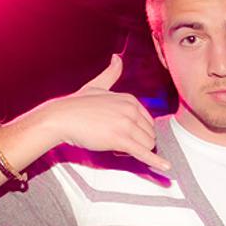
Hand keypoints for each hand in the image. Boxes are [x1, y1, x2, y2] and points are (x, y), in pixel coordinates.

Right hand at [36, 55, 169, 170]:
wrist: (60, 118)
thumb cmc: (76, 104)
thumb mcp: (97, 85)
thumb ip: (111, 73)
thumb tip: (117, 58)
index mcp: (130, 99)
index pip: (148, 122)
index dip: (137, 131)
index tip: (121, 133)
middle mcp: (131, 110)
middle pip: (150, 134)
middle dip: (137, 141)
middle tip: (116, 141)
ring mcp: (126, 124)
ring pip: (147, 144)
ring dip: (135, 150)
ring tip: (116, 146)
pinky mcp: (120, 139)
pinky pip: (143, 153)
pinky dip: (156, 161)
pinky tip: (166, 167)